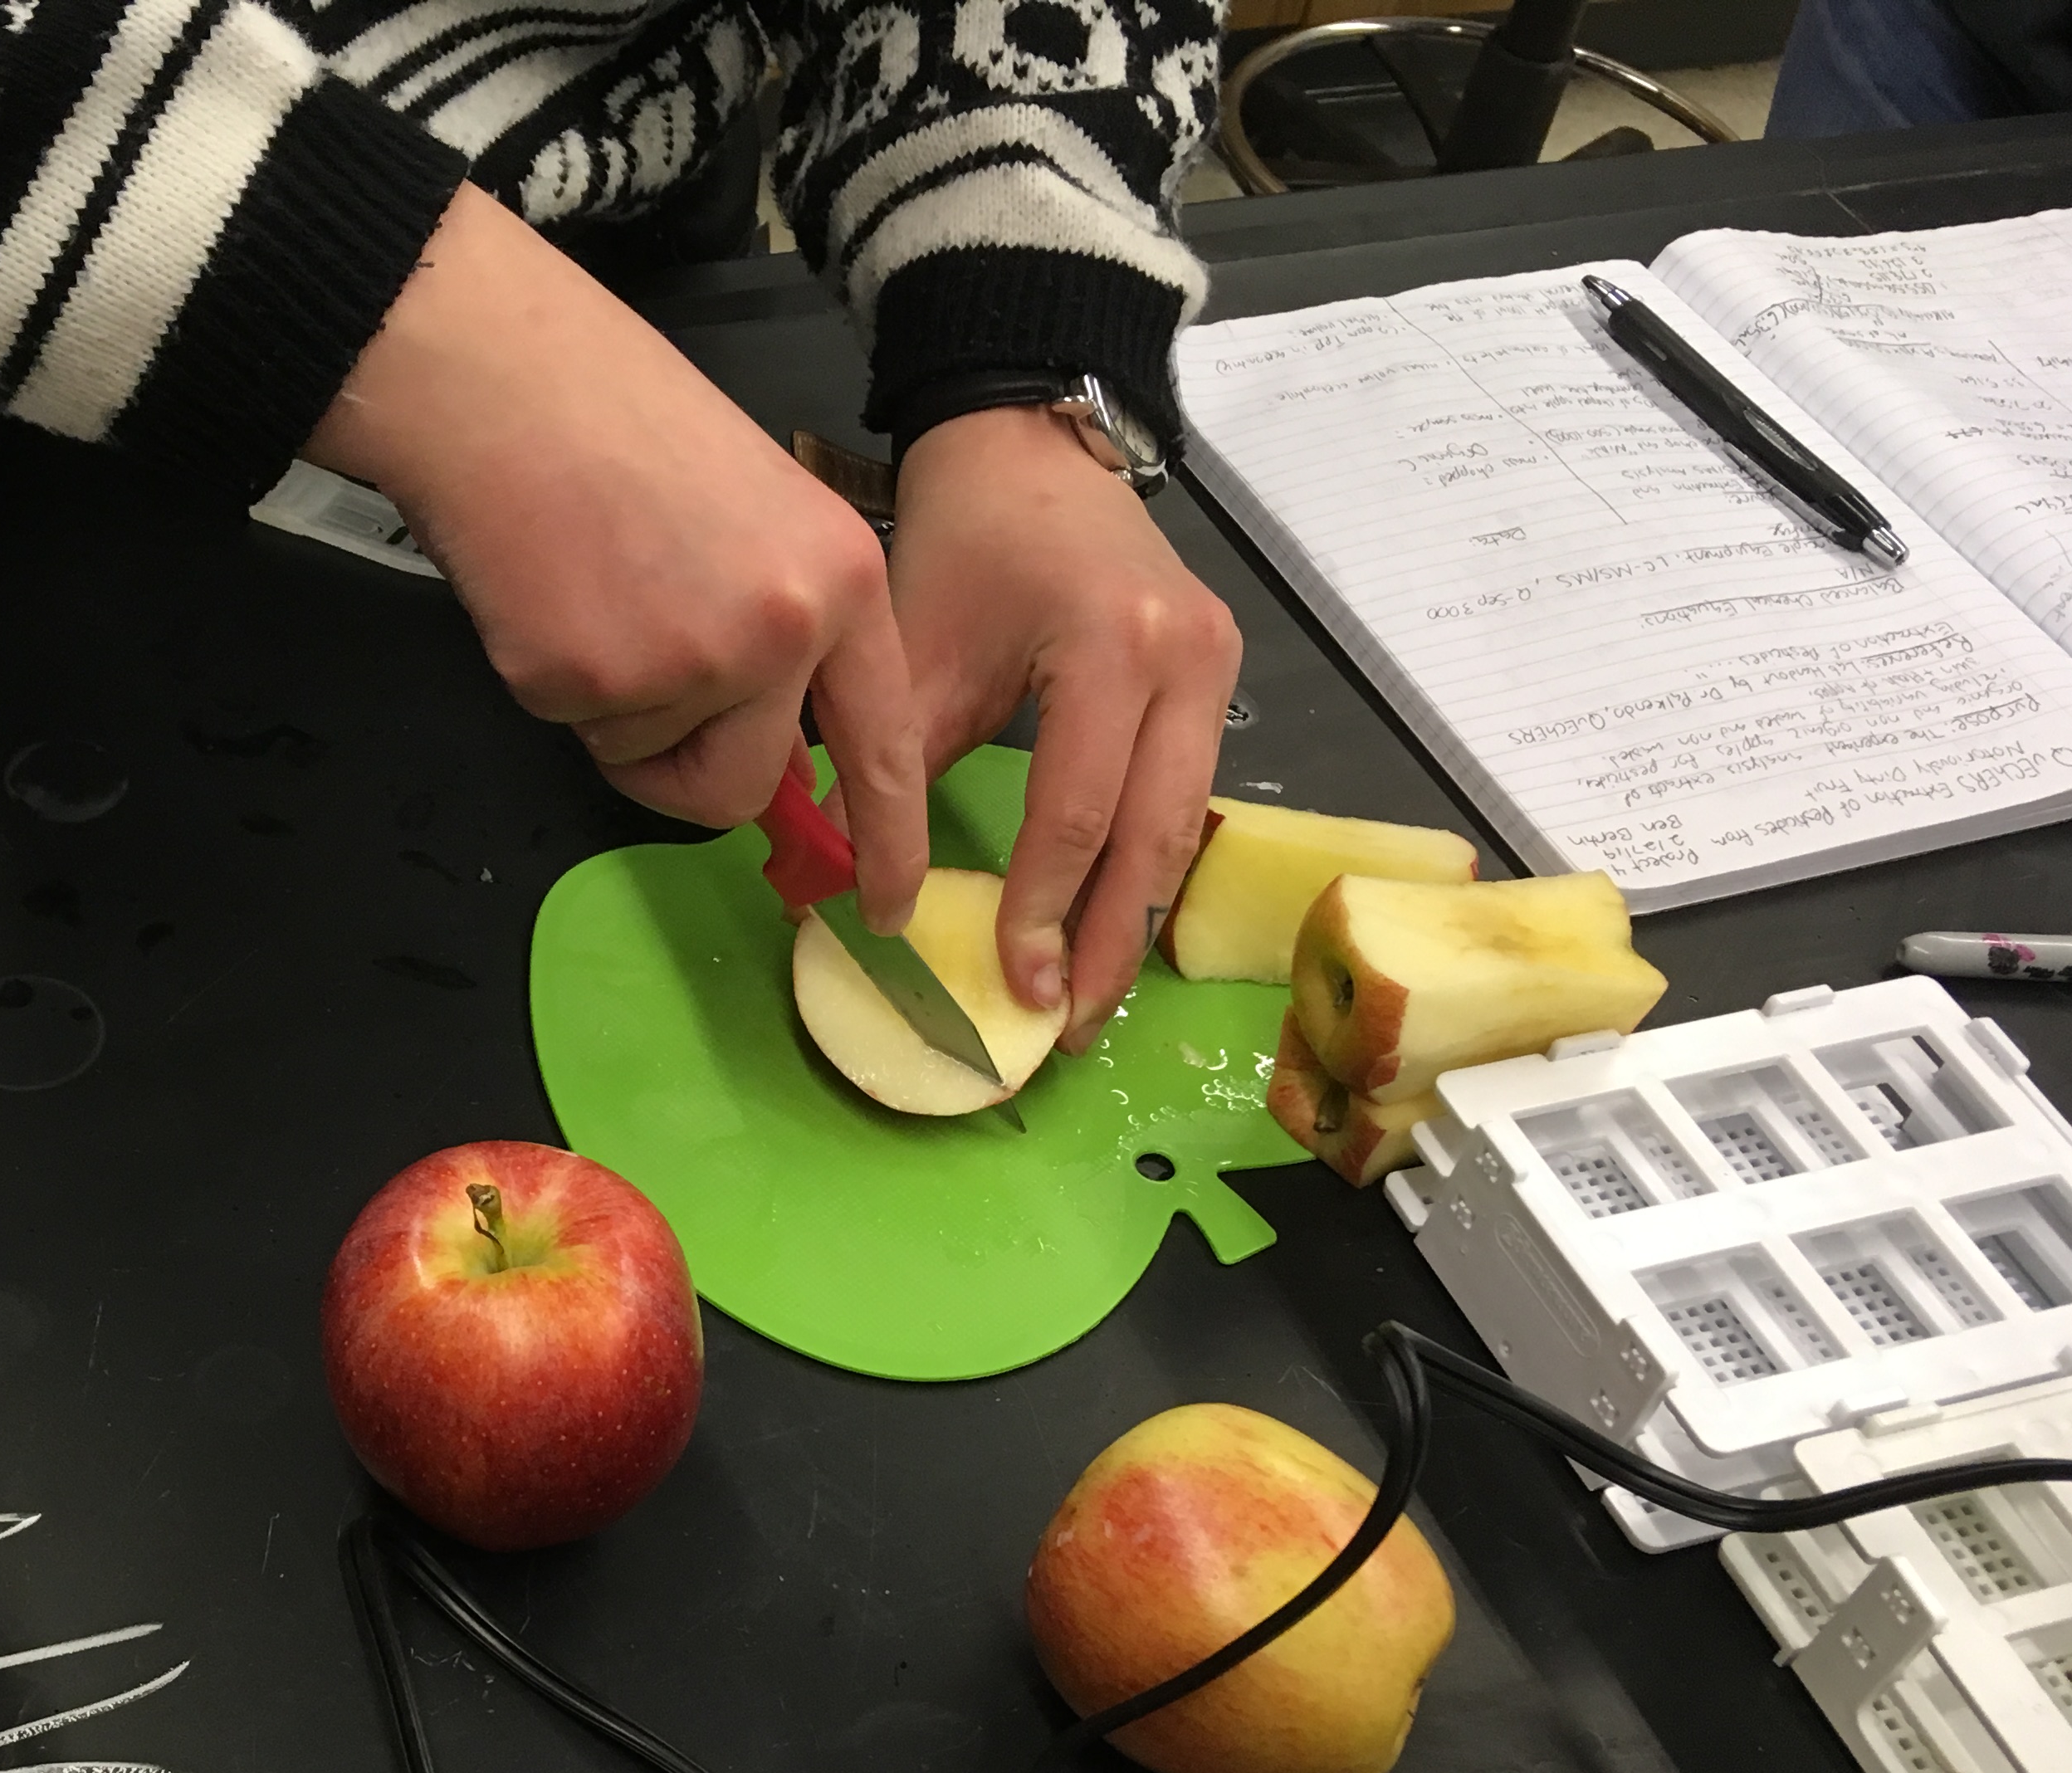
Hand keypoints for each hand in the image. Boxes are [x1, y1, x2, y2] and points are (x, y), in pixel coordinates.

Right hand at [306, 185, 930, 929]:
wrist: (510, 382)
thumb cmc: (622, 431)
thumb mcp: (758, 519)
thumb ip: (783, 634)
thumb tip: (764, 741)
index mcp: (842, 580)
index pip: (884, 741)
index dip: (887, 838)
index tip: (886, 907)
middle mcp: (785, 629)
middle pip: (743, 788)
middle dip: (684, 773)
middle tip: (637, 709)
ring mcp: (691, 660)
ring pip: (649, 766)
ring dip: (612, 716)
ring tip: (591, 600)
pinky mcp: (592, 682)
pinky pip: (578, 735)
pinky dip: (555, 684)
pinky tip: (548, 593)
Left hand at [891, 406, 1240, 1050]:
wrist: (1029, 443)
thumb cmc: (965, 539)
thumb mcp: (918, 650)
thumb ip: (893, 767)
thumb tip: (851, 883)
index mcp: (1112, 646)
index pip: (1077, 811)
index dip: (1042, 909)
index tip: (1015, 986)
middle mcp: (1187, 658)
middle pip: (1154, 837)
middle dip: (1111, 943)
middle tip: (1069, 1029)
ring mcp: (1218, 665)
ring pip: (1182, 826)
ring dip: (1137, 918)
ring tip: (1093, 1001)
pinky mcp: (1221, 672)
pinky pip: (1187, 793)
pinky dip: (1147, 865)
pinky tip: (1114, 924)